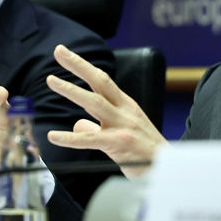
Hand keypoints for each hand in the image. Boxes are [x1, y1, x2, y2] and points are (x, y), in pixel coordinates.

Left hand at [45, 44, 166, 176]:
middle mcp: (125, 111)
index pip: (102, 80)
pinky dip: (70, 138)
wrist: (168, 169)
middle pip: (99, 81)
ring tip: (51, 80)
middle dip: (78, 64)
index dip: (83, 66)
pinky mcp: (119, 145)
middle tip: (58, 51)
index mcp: (126, 105)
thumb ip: (98, 127)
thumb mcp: (123, 133)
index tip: (64, 53)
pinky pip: (90, 139)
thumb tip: (77, 124)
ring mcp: (123, 126)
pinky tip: (54, 136)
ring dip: (71, 90)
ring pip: (94, 102)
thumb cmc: (145, 152)